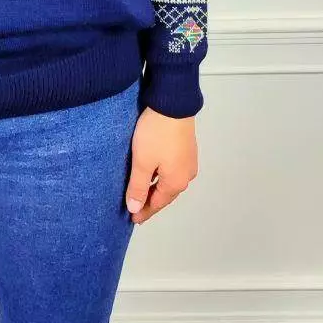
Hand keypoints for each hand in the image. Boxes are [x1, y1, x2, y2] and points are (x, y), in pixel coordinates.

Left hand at [125, 106, 197, 223]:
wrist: (172, 103)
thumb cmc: (157, 133)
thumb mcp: (142, 162)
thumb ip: (138, 187)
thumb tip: (136, 209)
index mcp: (176, 182)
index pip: (158, 204)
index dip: (144, 212)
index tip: (133, 218)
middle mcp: (186, 174)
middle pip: (166, 194)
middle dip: (151, 200)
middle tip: (135, 206)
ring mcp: (189, 160)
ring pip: (170, 181)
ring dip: (156, 187)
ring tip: (142, 189)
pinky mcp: (187, 148)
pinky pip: (173, 168)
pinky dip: (162, 174)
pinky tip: (153, 170)